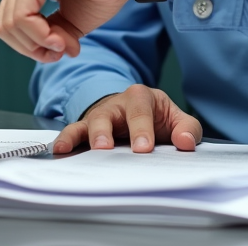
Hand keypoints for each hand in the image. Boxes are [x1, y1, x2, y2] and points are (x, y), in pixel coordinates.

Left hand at [0, 0, 136, 61]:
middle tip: (60, 49)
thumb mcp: (70, 24)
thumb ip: (51, 38)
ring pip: (10, 24)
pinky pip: (23, 15)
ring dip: (38, 43)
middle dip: (32, 48)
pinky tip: (59, 37)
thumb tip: (50, 54)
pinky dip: (39, 34)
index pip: (7, 26)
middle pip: (4, 28)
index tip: (58, 51)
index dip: (29, 47)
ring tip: (63, 43)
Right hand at [53, 85, 202, 153]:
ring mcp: (100, 116)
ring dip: (83, 136)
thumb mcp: (177, 119)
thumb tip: (186, 143)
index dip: (141, 129)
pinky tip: (59, 149)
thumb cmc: (157, 118)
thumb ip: (187, 129)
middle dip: (106, 132)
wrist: (138, 114)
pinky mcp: (87, 130)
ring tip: (73, 149)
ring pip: (88, 122)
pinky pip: (74, 132)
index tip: (143, 149)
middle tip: (106, 149)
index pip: (140, 111)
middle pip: (108, 114)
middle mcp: (117, 103)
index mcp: (142, 97)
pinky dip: (66, 140)